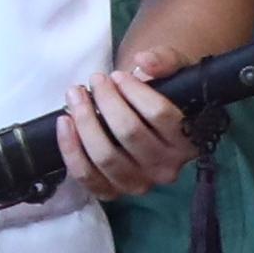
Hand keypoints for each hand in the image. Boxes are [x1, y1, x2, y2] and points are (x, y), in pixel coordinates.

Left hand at [57, 50, 195, 198]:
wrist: (147, 118)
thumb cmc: (163, 92)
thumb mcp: (173, 70)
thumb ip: (165, 60)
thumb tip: (145, 61)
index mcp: (189, 140)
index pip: (160, 115)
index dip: (135, 92)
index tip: (118, 75)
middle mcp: (167, 168)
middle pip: (130, 134)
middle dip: (106, 102)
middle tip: (95, 80)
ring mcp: (139, 184)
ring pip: (105, 157)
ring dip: (85, 122)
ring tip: (75, 95)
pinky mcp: (112, 192)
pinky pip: (86, 176)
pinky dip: (70, 148)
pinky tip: (64, 121)